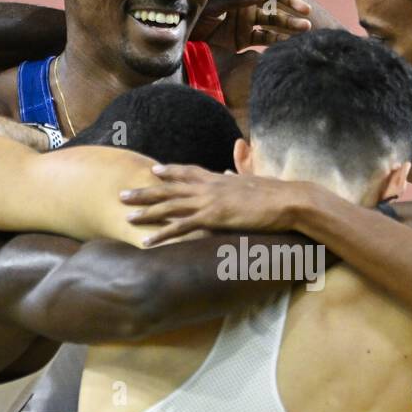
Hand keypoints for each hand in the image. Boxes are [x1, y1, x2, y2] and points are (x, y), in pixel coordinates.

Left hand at [120, 164, 314, 244]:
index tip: (154, 171)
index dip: (170, 172)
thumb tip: (233, 172)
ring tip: (126, 215)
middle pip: (169, 187)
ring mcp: (209, 201)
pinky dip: (161, 234)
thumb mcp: (254, 180)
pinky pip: (180, 227)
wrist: (288, 200)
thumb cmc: (276, 194)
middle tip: (123, 193)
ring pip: (169, 206)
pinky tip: (147, 241)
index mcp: (219, 178)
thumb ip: (240, 174)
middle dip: (145, 191)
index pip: (189, 171)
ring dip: (146, 211)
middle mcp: (209, 186)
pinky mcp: (212, 218)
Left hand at [193, 0, 312, 50]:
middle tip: (305, 8)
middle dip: (290, 1)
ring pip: (273, 18)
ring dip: (289, 22)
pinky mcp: (246, 36)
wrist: (188, 43)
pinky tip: (291, 41)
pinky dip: (278, 39)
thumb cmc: (197, 17)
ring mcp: (247, 17)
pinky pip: (266, 36)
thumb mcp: (215, 5)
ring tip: (305, 27)